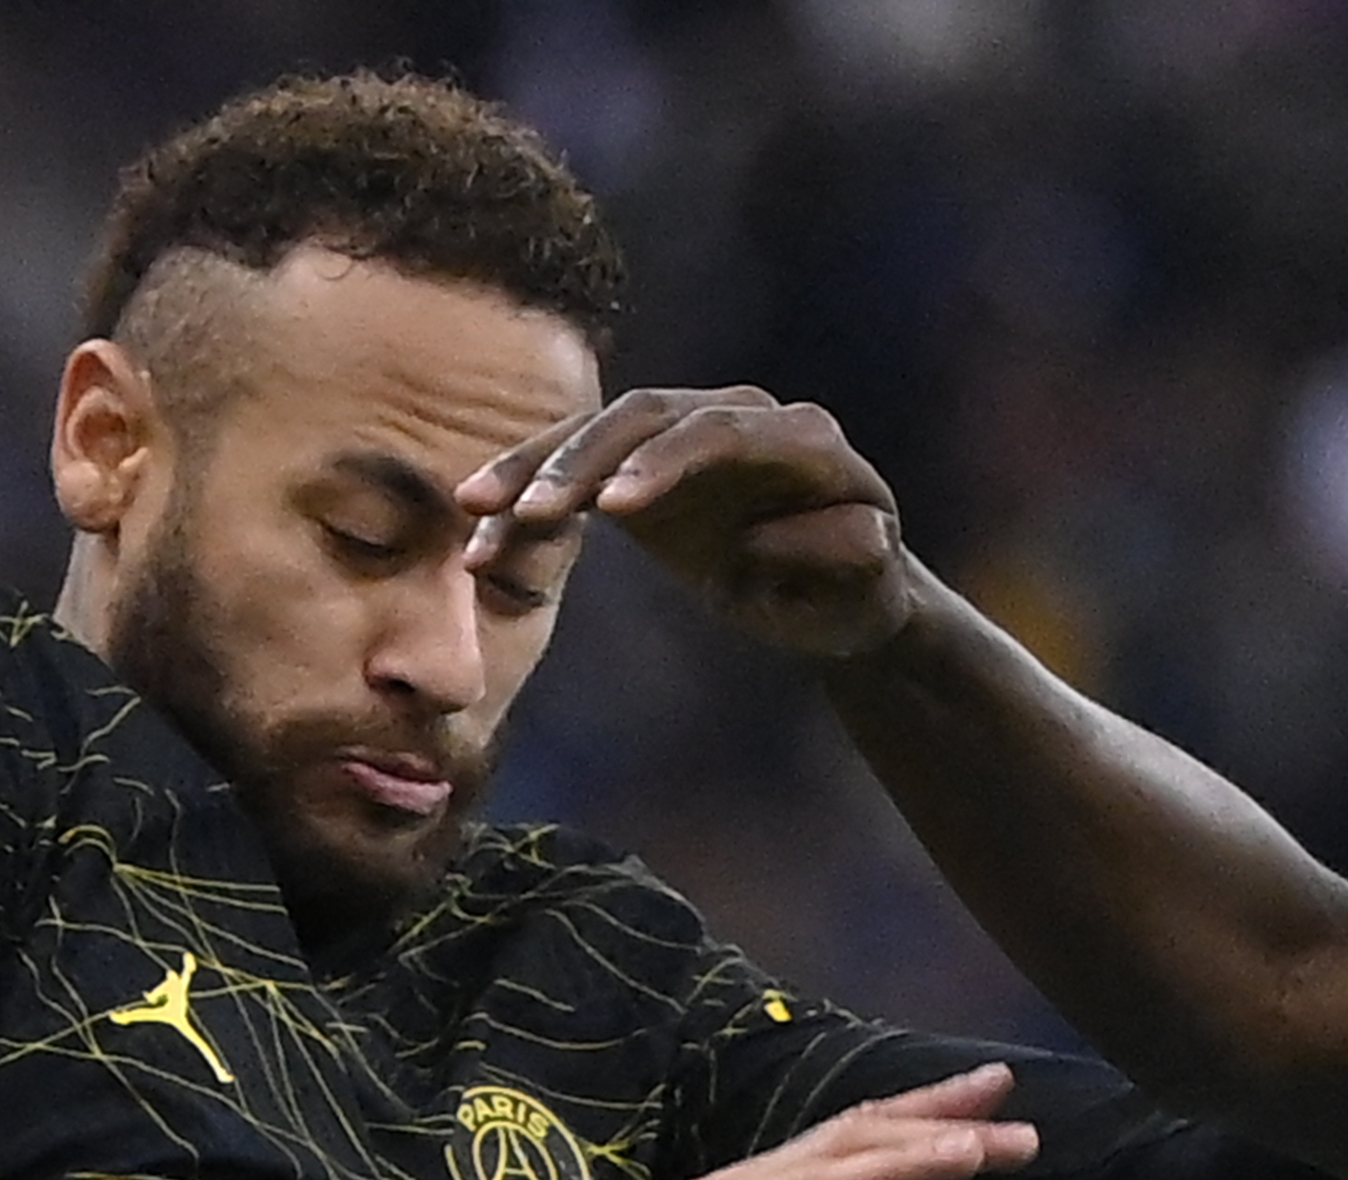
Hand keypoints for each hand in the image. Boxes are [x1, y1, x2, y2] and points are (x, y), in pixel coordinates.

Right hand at [479, 384, 912, 662]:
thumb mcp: (869, 589)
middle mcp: (741, 416)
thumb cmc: (858, 595)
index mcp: (803, 439)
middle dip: (583, 460)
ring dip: (536, 468)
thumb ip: (848, 553)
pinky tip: (484, 531)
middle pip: (647, 417)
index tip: (612, 510)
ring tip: (479, 511)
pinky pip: (579, 468)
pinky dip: (531, 495)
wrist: (836, 589)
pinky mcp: (645, 462)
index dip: (665, 463)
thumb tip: (806, 531)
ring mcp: (687, 433)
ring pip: (600, 432)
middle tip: (530, 512)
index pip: (723, 433)